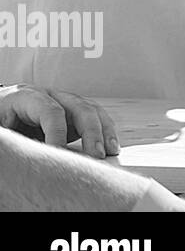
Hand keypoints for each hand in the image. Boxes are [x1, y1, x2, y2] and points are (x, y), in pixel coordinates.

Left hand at [0, 85, 118, 157]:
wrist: (0, 117)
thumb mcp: (0, 133)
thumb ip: (14, 140)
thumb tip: (37, 153)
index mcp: (24, 97)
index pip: (50, 110)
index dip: (57, 133)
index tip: (59, 154)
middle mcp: (47, 96)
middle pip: (78, 106)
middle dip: (91, 131)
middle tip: (95, 155)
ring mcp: (61, 102)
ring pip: (91, 110)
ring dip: (103, 131)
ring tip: (109, 151)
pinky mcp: (70, 115)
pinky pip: (93, 119)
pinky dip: (104, 132)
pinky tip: (109, 146)